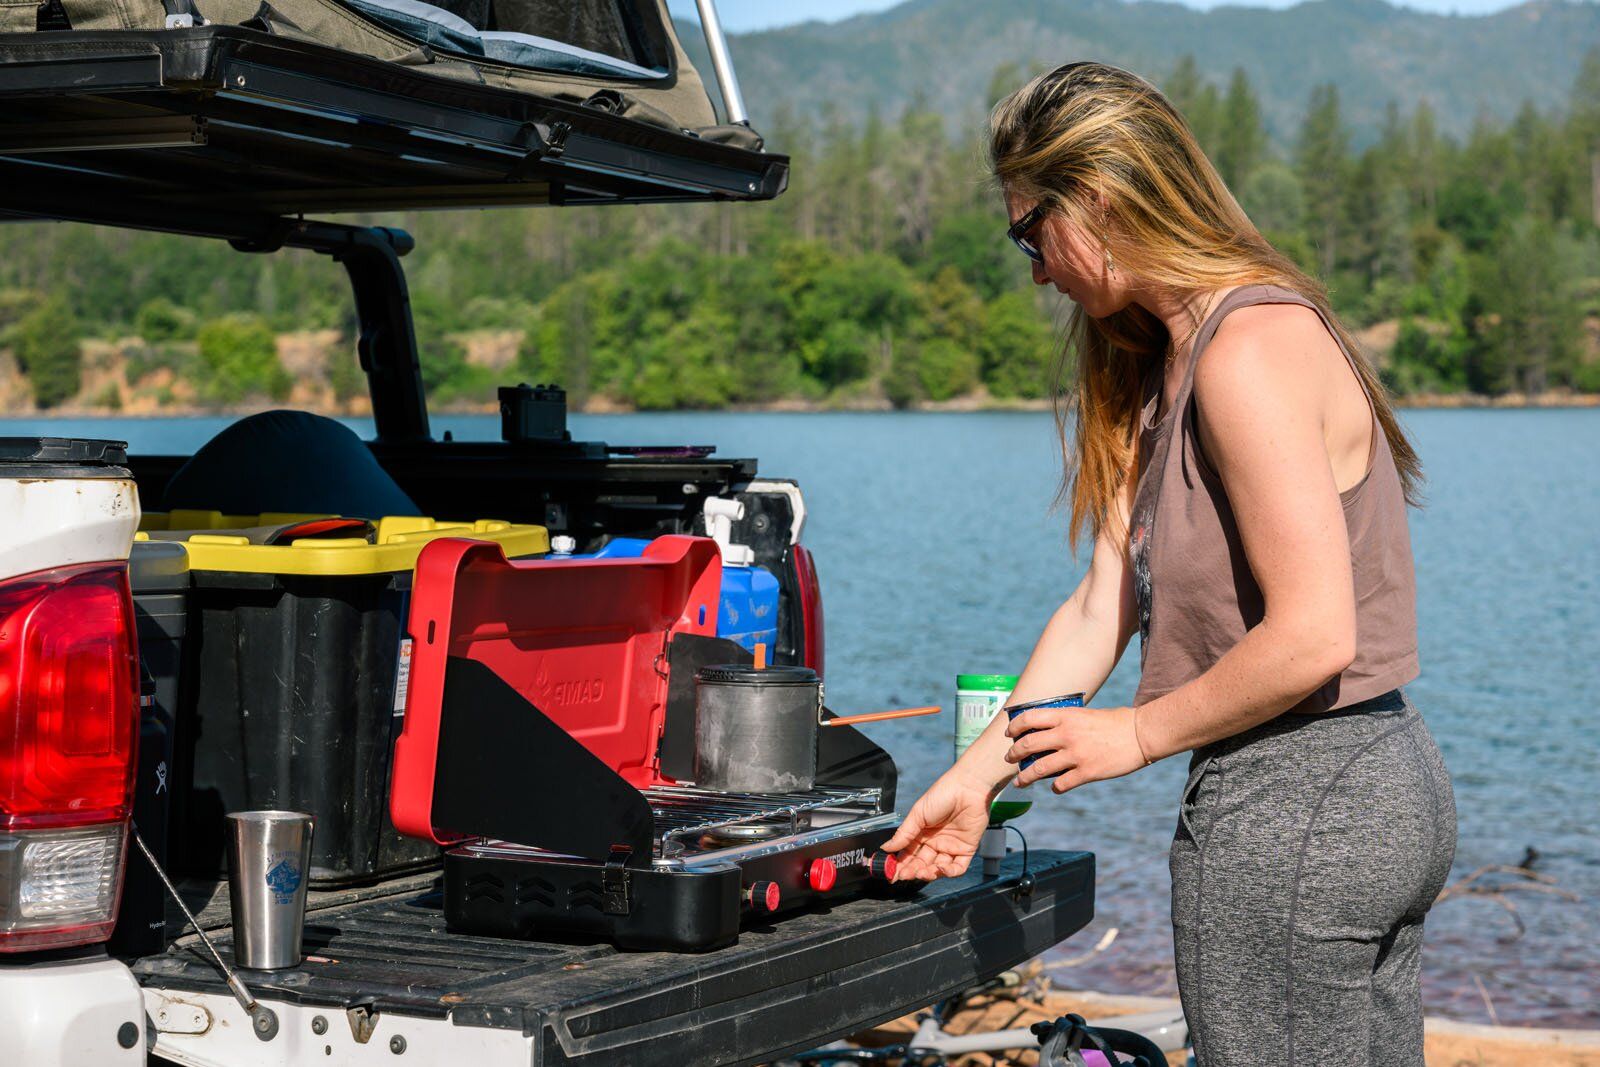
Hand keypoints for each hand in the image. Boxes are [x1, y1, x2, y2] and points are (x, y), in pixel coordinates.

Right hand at [880, 772, 993, 882]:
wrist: (967, 788)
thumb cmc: (943, 794)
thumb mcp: (917, 814)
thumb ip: (903, 834)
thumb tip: (886, 847)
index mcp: (922, 833)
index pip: (908, 854)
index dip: (900, 864)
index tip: (892, 873)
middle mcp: (935, 842)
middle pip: (921, 863)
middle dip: (912, 871)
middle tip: (905, 875)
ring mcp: (950, 846)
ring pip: (938, 869)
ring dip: (929, 874)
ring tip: (922, 872)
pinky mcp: (966, 849)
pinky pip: (958, 867)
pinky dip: (950, 872)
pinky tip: (941, 869)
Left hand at [1003, 705, 1147, 792]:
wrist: (1140, 734)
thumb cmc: (1115, 722)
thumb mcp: (1085, 714)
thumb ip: (1066, 722)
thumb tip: (1048, 732)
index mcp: (1065, 716)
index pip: (1028, 718)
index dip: (1014, 727)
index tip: (1009, 734)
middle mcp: (1066, 734)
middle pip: (1028, 745)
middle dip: (1014, 754)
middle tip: (1009, 759)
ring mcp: (1076, 754)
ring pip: (1039, 769)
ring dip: (1025, 777)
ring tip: (1019, 781)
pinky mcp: (1087, 772)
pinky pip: (1061, 784)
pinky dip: (1055, 788)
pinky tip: (1055, 788)